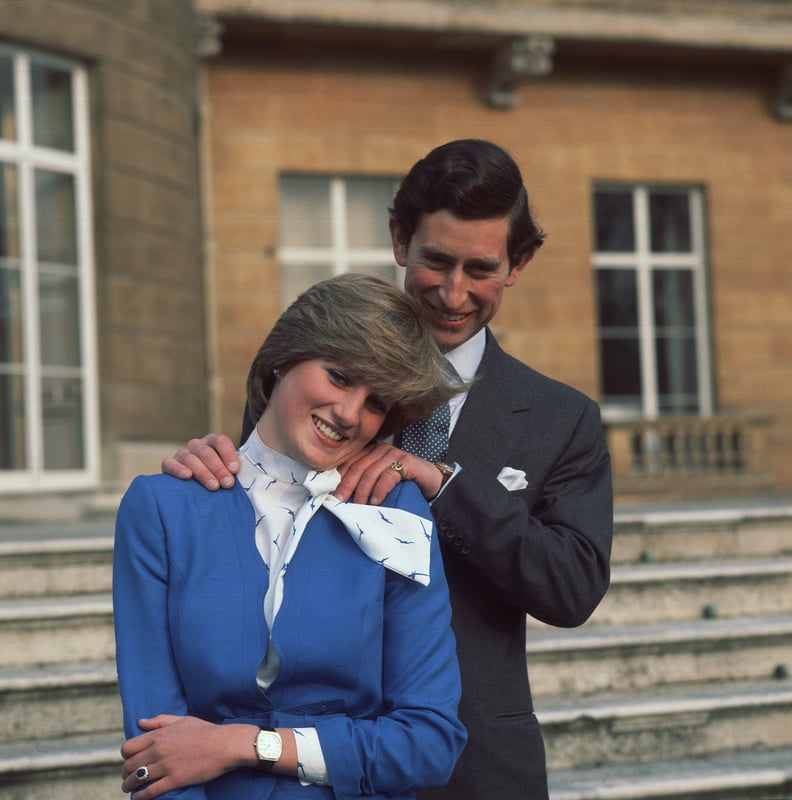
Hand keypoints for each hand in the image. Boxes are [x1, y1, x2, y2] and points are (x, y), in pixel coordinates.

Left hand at [120, 715, 256, 797]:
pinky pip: (150, 791)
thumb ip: (160, 720)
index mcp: (160, 735)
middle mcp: (159, 750)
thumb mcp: (182, 720)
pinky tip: (139, 797)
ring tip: (130, 788)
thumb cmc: (205, 731)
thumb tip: (140, 722)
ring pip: (136, 779)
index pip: (129, 747)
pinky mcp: (174, 780)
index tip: (129, 759)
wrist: (224, 745)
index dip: (125, 756)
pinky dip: (140, 797)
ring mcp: (166, 766)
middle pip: (129, 765)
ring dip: (129, 786)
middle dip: (125, 772)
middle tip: (128, 776)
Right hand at [161, 434, 239, 489]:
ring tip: (213, 486)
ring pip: (190, 459)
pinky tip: (187, 476)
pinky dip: (178, 469)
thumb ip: (234, 470)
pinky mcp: (169, 464)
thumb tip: (247, 477)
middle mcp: (197, 445)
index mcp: (213, 441)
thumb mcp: (228, 470)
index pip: (221, 441)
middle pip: (206, 452)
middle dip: (219, 469)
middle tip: (228, 483)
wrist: (197, 485)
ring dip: (203, 473)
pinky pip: (170, 464)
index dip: (228, 454)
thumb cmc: (218, 477)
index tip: (235, 470)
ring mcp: (182, 454)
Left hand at [335, 442, 443, 504]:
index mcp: (371, 452)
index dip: (339, 478)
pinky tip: (376, 502)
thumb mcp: (380, 482)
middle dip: (347, 485)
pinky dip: (380, 490)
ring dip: (362, 491)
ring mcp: (394, 454)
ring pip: (371, 472)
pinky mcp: (407, 462)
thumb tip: (342, 497)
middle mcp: (381, 450)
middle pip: (358, 467)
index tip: (331, 494)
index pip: (350, 462)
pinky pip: (388, 476)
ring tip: (358, 506)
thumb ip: (365, 483)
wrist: (432, 481)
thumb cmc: (404, 484)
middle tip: (339, 501)